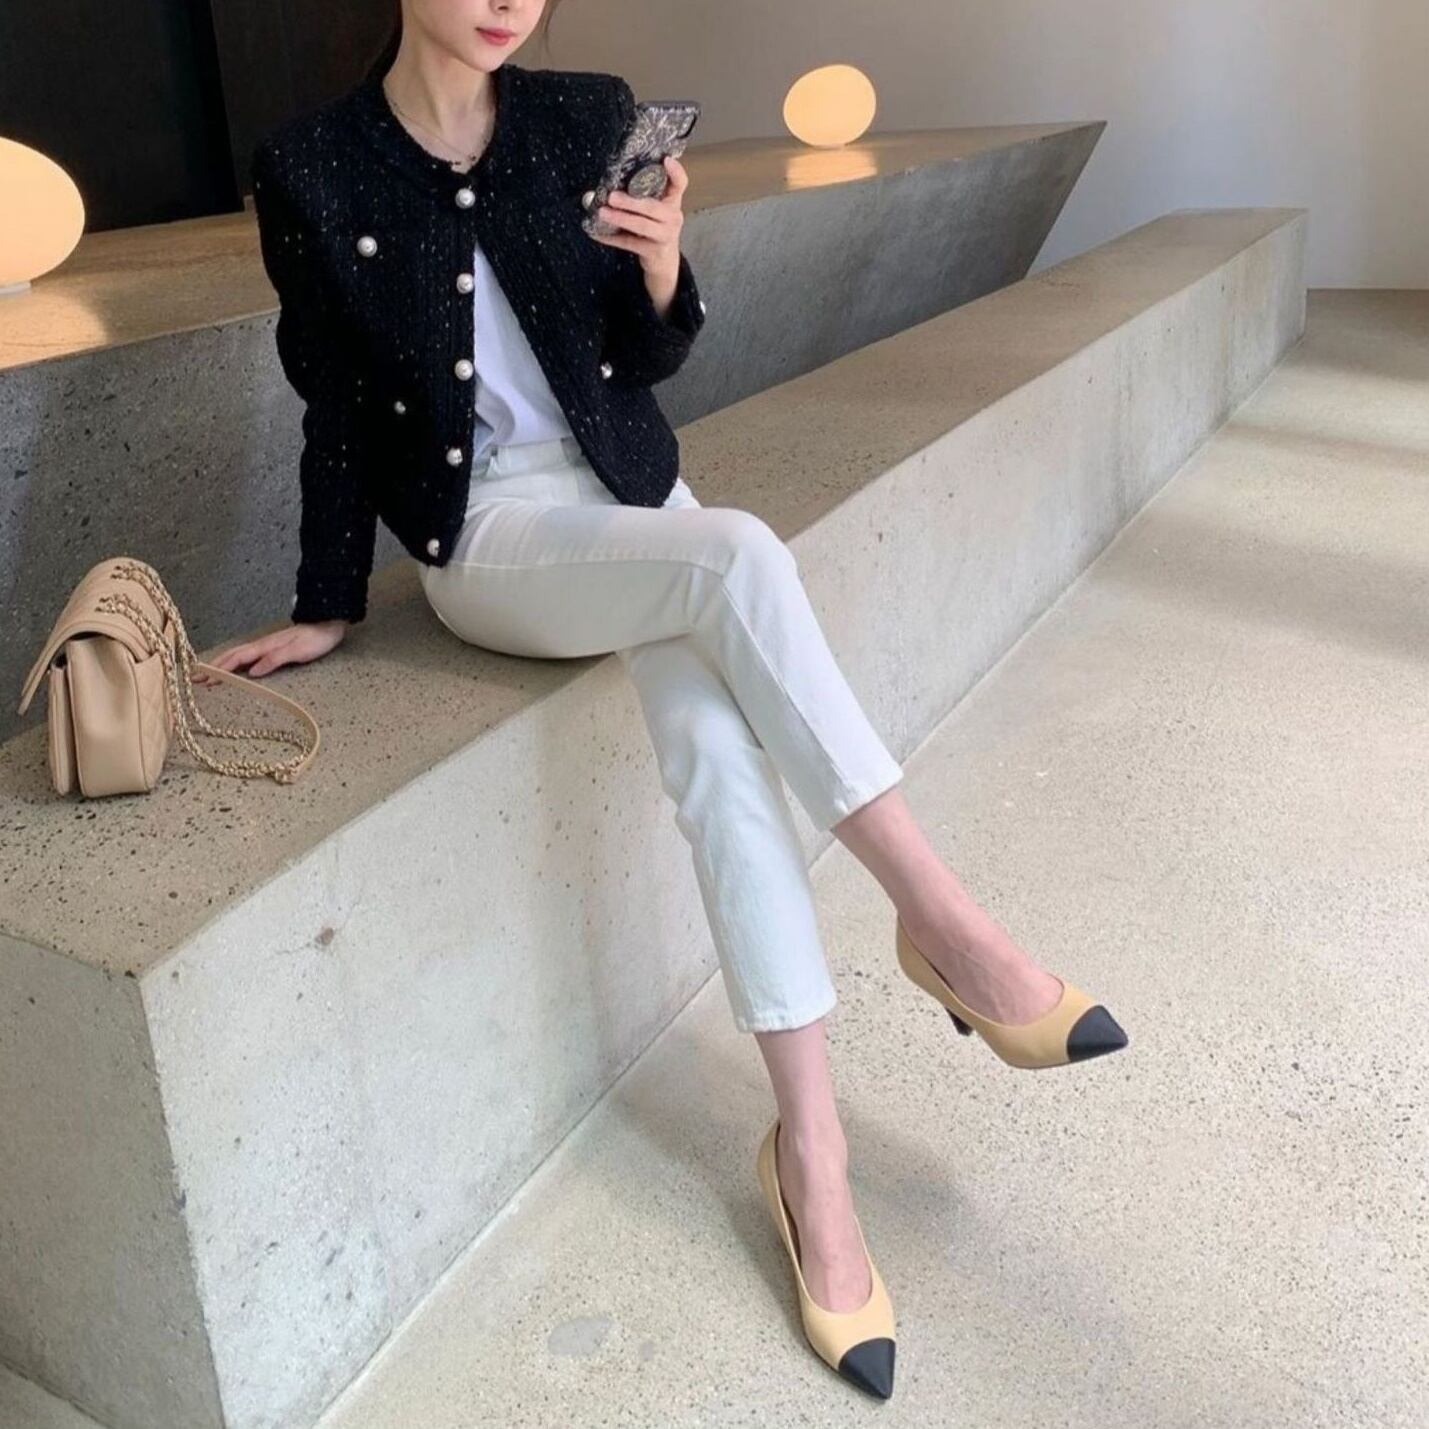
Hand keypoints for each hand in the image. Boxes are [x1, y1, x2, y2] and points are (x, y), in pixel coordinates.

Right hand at [194, 619, 346, 683]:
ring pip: (237, 655)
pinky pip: (246, 656)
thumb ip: (274, 660)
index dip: (219, 669)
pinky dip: (234, 662)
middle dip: (213, 667)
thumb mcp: (297, 651)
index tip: (204, 678)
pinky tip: (233, 667)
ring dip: (221, 665)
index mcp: (265, 646)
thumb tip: (253, 672)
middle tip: (195, 678)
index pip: (237, 658)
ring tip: (207, 674)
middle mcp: (262, 645)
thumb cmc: (315, 640)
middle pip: (232, 656)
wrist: (328, 625)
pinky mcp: (272, 648)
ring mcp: (266, 646)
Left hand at [585, 155, 688, 297]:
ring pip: (640, 225)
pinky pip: (629, 243)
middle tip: (612, 196)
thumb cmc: (657, 228)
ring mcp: (665, 235)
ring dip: (620, 218)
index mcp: (673, 202)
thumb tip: (612, 185)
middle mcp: (673, 217)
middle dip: (631, 202)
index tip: (666, 160)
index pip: (680, 184)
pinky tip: (597, 233)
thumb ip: (645, 195)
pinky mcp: (653, 251)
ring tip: (602, 212)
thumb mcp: (658, 210)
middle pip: (652, 207)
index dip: (676, 172)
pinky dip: (612, 239)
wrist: (665, 261)